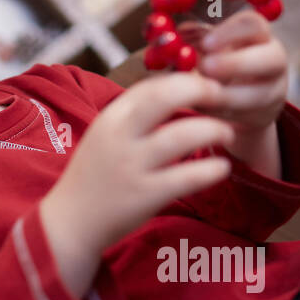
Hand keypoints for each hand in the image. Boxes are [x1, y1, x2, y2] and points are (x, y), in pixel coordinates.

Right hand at [42, 71, 236, 252]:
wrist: (71, 220)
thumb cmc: (96, 173)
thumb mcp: (106, 134)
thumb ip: (136, 114)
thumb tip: (176, 89)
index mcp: (111, 118)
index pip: (151, 85)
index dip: (183, 79)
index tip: (206, 83)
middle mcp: (120, 136)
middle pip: (163, 98)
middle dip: (198, 91)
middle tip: (221, 96)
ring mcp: (131, 166)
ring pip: (180, 137)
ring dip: (212, 130)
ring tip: (227, 133)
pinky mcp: (145, 196)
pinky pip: (186, 178)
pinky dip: (210, 170)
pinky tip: (222, 167)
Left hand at [192, 10, 288, 131]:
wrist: (234, 96)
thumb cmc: (216, 60)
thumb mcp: (208, 46)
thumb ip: (195, 37)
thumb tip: (181, 32)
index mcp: (259, 35)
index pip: (254, 25)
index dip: (231, 32)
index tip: (205, 43)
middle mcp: (274, 60)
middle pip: (272, 58)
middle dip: (237, 64)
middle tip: (206, 67)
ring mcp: (274, 90)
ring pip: (260, 94)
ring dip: (227, 95)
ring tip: (201, 92)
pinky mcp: (265, 115)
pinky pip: (247, 116)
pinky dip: (222, 114)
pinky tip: (203, 108)